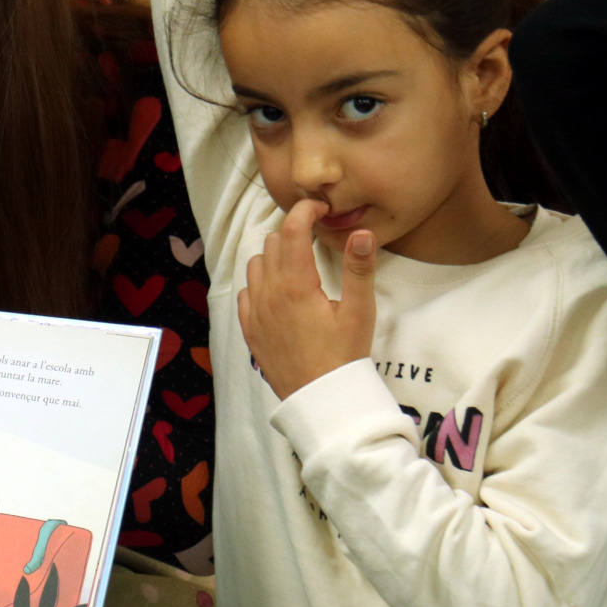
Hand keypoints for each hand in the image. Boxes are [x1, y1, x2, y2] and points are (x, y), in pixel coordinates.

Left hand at [237, 199, 376, 400]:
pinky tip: (279, 292)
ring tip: (299, 264)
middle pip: (273, 243)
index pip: (292, 229)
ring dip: (275, 256)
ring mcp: (254, 312)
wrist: (321, 398)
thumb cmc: (344, 355)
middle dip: (294, 233)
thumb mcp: (359, 311)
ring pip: (255, 265)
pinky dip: (260, 282)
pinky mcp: (249, 329)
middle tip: (316, 239)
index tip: (320, 208)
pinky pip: (245, 292)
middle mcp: (268, 294)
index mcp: (295, 284)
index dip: (305, 210)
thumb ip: (359, 269)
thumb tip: (361, 232)